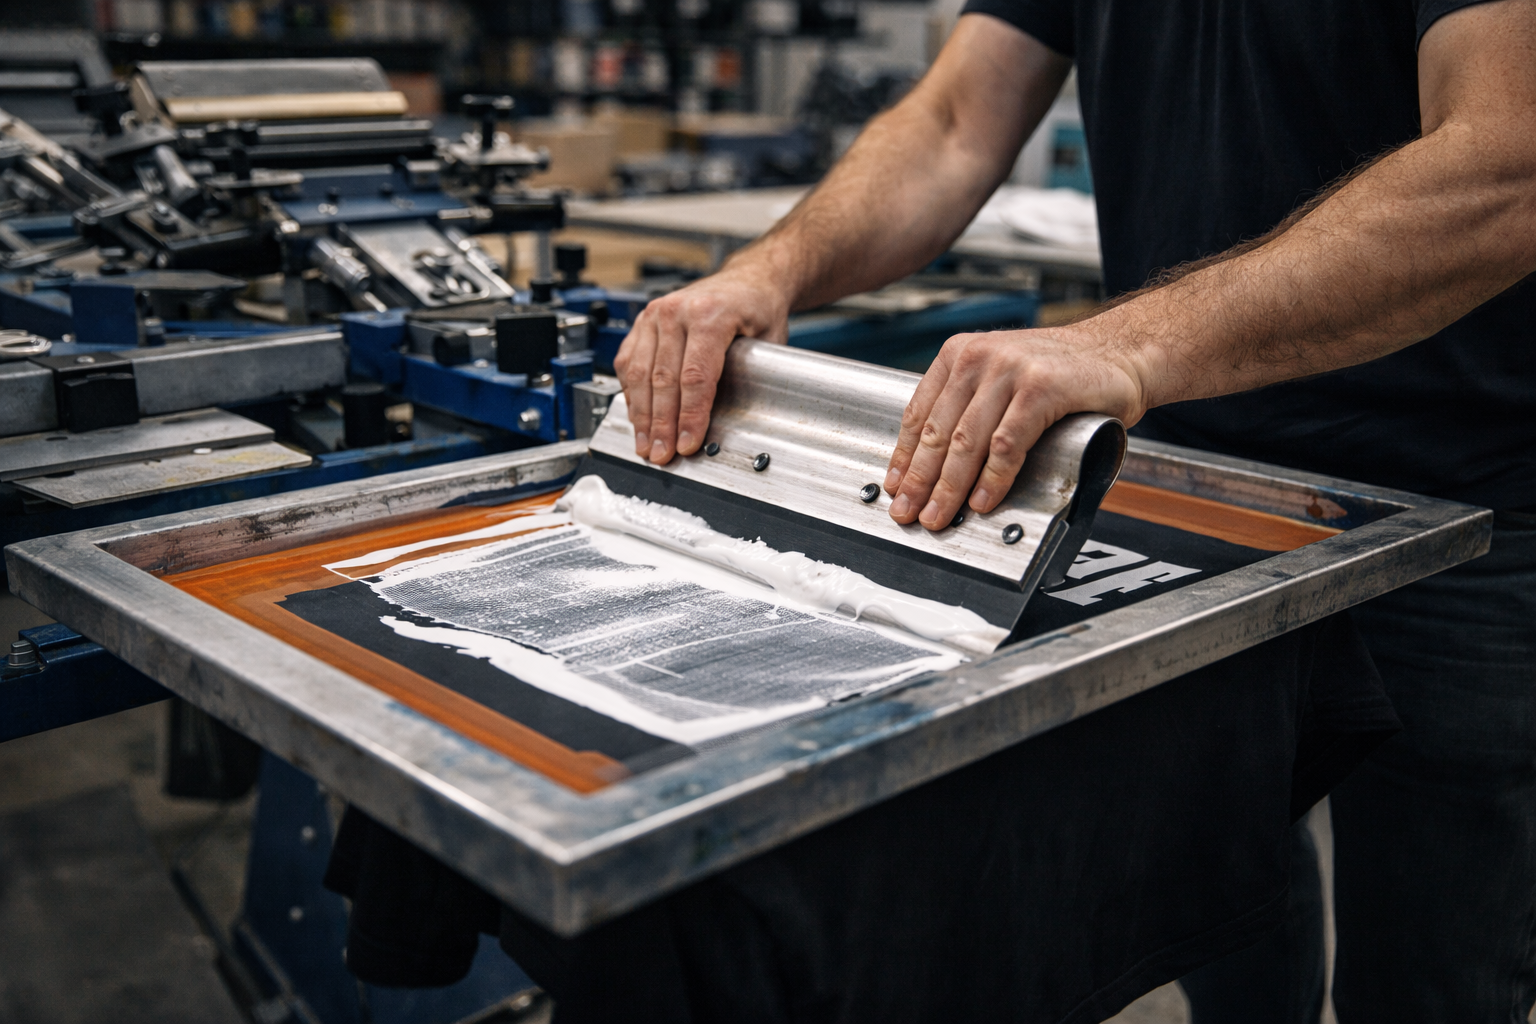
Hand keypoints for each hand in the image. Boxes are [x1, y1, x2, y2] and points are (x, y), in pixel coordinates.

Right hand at [614, 269, 790, 463]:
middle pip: (663, 380)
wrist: (746, 281)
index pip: (695, 377)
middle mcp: (677, 311)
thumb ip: (746, 378)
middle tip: (661, 455)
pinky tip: (637, 418)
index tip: (687, 444)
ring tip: (645, 445)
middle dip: (662, 425)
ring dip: (641, 416)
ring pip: (639, 374)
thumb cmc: (757, 310)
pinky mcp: (642, 321)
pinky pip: (628, 363)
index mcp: (711, 314)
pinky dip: (631, 395)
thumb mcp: (767, 342)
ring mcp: (655, 314)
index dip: (689, 416)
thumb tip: (724, 423)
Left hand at [885, 326, 1147, 529]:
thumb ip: (971, 410)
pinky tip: (983, 501)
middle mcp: (979, 357)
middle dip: (920, 481)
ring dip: (949, 488)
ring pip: (966, 442)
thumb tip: (936, 467)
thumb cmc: (1063, 373)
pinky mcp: (1041, 389)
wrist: (1122, 353)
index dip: (904, 456)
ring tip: (939, 516)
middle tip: (908, 513)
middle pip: (938, 432)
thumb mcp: (1003, 379)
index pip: (919, 413)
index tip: (895, 487)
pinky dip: (993, 479)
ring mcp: (1010, 370)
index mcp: (960, 355)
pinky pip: (1007, 445)